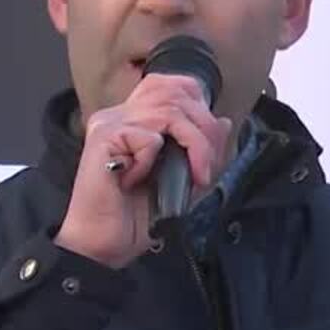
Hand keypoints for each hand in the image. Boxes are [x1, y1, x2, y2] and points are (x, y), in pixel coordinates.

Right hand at [55, 74, 231, 267]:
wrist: (106, 244)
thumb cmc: (136, 216)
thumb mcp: (183, 180)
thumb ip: (202, 150)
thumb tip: (225, 122)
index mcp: (135, 118)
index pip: (170, 84)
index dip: (197, 104)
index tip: (207, 142)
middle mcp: (120, 114)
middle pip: (176, 94)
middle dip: (205, 130)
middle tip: (206, 167)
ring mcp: (110, 123)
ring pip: (169, 112)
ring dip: (194, 146)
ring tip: (194, 175)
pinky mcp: (104, 137)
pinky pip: (149, 137)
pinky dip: (153, 161)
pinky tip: (139, 180)